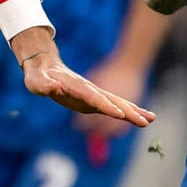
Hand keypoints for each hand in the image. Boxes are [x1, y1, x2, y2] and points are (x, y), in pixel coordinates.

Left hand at [13, 32, 154, 127]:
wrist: (45, 65)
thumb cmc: (38, 75)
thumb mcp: (35, 80)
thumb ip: (44, 84)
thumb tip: (54, 87)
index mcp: (75, 86)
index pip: (93, 97)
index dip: (106, 106)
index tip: (120, 114)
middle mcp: (88, 89)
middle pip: (111, 100)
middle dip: (128, 111)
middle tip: (145, 121)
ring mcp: (93, 94)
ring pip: (117, 102)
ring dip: (133, 111)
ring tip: (151, 119)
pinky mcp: (94, 99)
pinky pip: (113, 106)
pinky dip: (127, 112)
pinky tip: (139, 119)